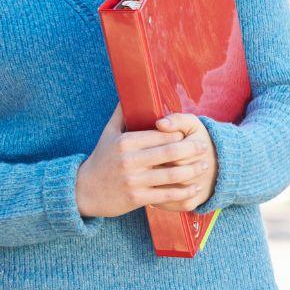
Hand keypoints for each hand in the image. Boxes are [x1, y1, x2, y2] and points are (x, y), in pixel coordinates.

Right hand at [75, 105, 213, 217]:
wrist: (84, 191)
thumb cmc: (101, 159)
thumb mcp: (108, 134)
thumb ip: (121, 113)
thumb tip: (129, 90)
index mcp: (125, 142)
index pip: (160, 134)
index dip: (179, 135)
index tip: (189, 135)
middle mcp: (130, 161)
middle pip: (171, 152)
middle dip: (192, 149)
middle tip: (205, 147)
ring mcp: (134, 181)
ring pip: (172, 174)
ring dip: (193, 170)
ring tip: (204, 166)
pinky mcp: (137, 199)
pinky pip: (166, 194)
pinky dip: (183, 192)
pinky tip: (194, 188)